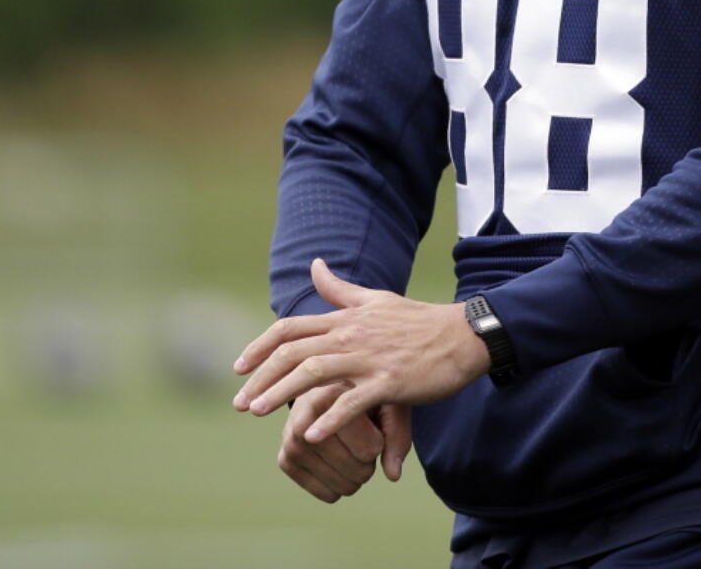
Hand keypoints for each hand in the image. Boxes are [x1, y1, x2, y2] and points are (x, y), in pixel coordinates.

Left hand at [233, 259, 489, 443]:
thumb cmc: (418, 321)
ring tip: (258, 413)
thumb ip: (341, 288)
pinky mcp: (390, 382)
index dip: (259, 347)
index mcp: (346, 318)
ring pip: (314, 373)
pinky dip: (329, 417)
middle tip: (240, 404)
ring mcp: (370, 358)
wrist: (462, 335)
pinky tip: (310, 435)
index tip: (238, 368)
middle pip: (294, 352)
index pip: (291, 328)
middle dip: (261, 377)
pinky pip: (353, 401)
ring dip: (282, 394)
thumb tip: (315, 265)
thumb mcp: (376, 299)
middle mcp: (352, 334)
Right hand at [278, 385, 412, 502]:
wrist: (329, 387)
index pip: (370, 449)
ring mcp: (289, 439)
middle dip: (369, 462)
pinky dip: (341, 486)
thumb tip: (393, 476)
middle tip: (364, 440)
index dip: (379, 443)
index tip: (374, 424)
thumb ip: (397, 434)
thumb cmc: (366, 392)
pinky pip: (327, 494)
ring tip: (352, 449)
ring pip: (343, 485)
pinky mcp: (284, 460)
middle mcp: (305, 415)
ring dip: (357, 476)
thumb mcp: (389, 400)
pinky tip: (339, 464)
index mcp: (333, 392)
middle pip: (358, 469)